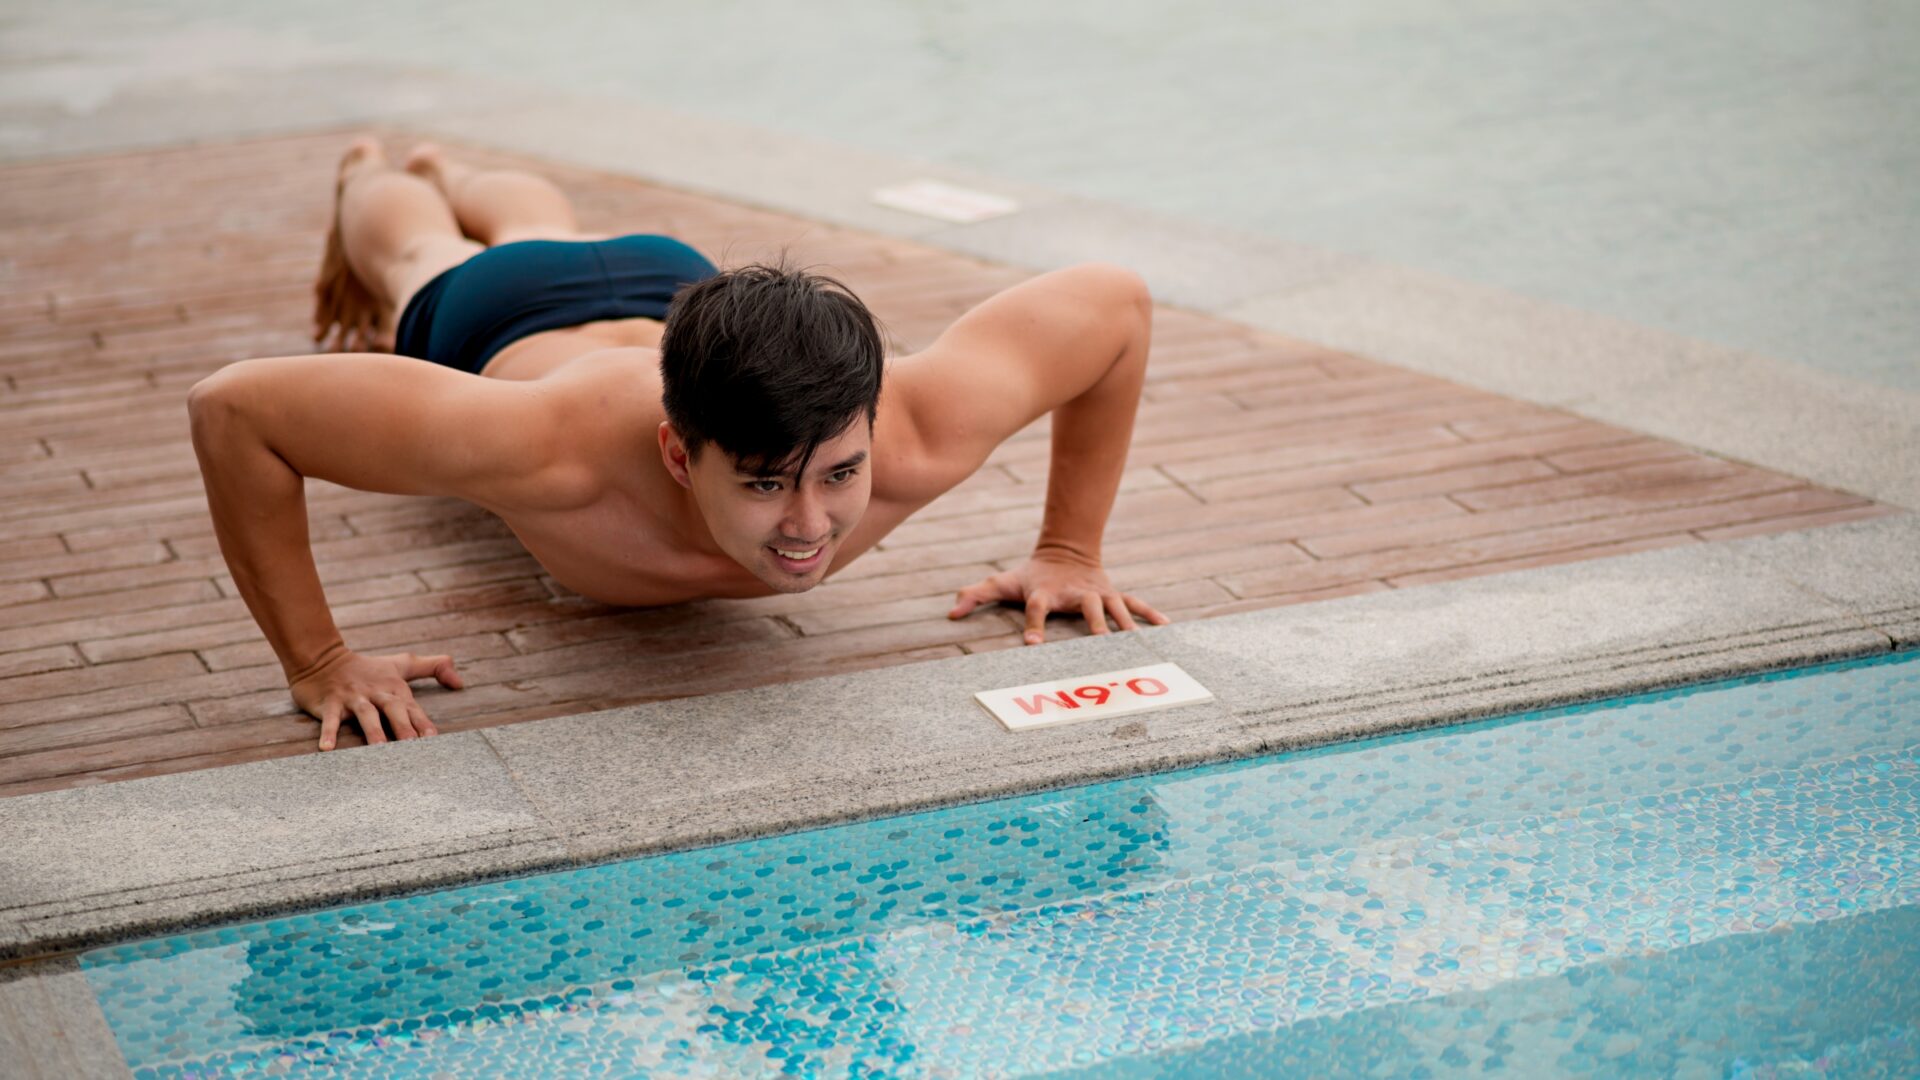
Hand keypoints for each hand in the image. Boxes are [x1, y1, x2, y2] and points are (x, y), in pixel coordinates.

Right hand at [289, 647, 463, 749]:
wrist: (323, 657)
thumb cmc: (368, 668)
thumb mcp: (402, 663)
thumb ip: (434, 667)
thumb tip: (461, 683)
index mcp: (394, 688)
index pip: (413, 707)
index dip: (423, 722)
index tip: (433, 739)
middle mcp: (376, 693)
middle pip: (393, 709)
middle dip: (403, 727)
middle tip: (412, 747)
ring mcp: (353, 698)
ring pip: (365, 714)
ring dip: (372, 731)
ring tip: (378, 749)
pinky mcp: (330, 703)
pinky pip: (330, 719)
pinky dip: (328, 733)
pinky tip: (326, 749)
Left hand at [948, 550, 1169, 644]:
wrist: (1065, 552)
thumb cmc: (1030, 576)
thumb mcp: (1003, 583)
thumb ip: (977, 595)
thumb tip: (951, 612)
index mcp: (1046, 594)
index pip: (1036, 610)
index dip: (1033, 626)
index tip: (1031, 646)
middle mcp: (1075, 595)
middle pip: (1087, 610)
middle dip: (1096, 627)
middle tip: (1103, 646)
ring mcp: (1098, 594)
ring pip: (1116, 610)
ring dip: (1127, 626)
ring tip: (1139, 645)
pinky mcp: (1113, 594)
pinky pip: (1135, 604)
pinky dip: (1150, 614)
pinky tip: (1166, 628)